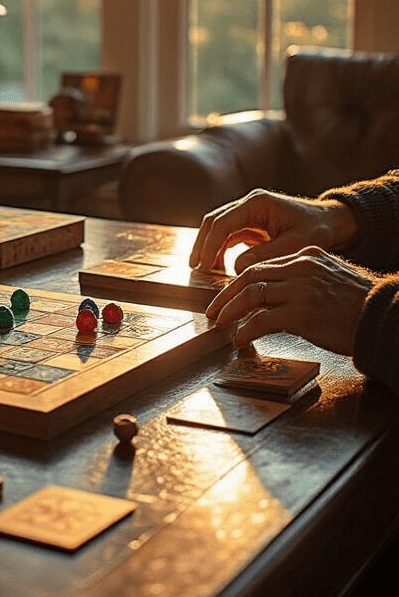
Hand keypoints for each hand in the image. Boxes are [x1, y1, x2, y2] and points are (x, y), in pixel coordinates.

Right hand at [189, 189, 357, 272]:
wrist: (332, 222)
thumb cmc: (317, 231)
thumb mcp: (294, 246)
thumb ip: (265, 255)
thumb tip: (236, 267)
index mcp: (257, 203)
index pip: (223, 222)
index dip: (210, 245)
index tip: (203, 266)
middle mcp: (249, 204)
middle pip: (214, 221)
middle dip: (202, 244)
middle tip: (194, 267)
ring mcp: (249, 213)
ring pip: (218, 227)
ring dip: (208, 246)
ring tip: (202, 269)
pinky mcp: (252, 224)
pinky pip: (229, 234)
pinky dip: (220, 248)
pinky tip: (217, 266)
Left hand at [205, 247, 373, 354]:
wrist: (382, 316)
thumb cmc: (360, 303)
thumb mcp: (331, 278)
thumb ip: (305, 279)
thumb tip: (277, 296)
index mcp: (307, 256)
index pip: (264, 264)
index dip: (242, 281)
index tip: (230, 295)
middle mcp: (301, 268)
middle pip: (251, 275)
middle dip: (228, 294)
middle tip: (215, 310)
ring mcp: (300, 290)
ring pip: (252, 295)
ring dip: (231, 311)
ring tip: (221, 324)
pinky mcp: (301, 314)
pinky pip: (261, 320)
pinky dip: (246, 330)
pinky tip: (240, 340)